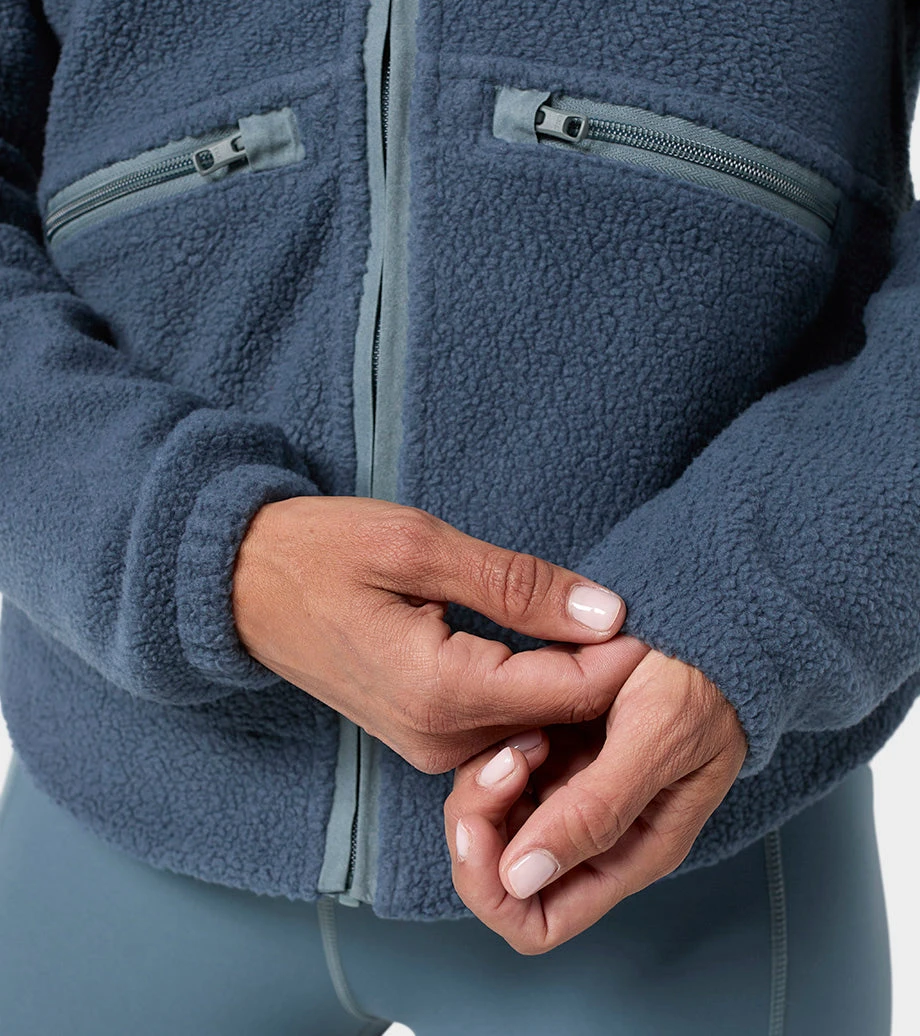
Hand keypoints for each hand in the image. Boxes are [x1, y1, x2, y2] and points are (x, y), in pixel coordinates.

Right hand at [232, 495, 649, 772]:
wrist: (241, 586)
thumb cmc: (321, 552)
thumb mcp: (420, 545)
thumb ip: (517, 585)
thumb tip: (608, 613)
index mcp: (443, 690)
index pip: (571, 689)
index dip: (627, 655)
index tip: (666, 615)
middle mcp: (441, 739)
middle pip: (561, 719)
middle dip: (610, 677)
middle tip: (657, 622)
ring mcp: (432, 748)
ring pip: (538, 728)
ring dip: (578, 686)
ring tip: (613, 631)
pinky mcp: (427, 738)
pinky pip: (505, 728)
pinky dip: (541, 695)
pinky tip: (560, 652)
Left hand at [444, 646, 747, 953]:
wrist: (713, 623)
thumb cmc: (702, 679)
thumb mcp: (656, 738)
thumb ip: (596, 812)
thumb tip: (521, 878)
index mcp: (627, 853)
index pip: (537, 921)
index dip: (493, 888)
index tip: (481, 824)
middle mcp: (595, 836)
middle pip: (503, 874)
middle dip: (480, 825)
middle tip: (500, 759)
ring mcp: (574, 794)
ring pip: (495, 822)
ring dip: (488, 779)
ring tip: (524, 728)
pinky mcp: (562, 753)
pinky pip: (504, 773)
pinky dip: (498, 749)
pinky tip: (526, 713)